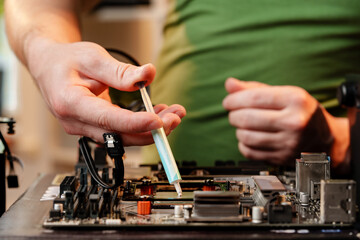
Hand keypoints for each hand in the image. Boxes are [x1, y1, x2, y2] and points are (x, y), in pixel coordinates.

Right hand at [26, 39, 185, 144]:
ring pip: (122, 137)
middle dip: (151, 130)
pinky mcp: (94, 128)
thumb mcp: (92, 57)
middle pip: (119, 135)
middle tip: (175, 118)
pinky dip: (141, 126)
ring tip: (173, 114)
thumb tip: (148, 75)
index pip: (108, 120)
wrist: (49, 67)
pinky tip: (158, 115)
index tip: (159, 122)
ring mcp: (84, 128)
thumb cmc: (65, 60)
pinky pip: (120, 132)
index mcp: (71, 103)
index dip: (135, 124)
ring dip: (150, 129)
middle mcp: (76, 122)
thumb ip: (120, 71)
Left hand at [223, 78, 347, 165]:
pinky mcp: (282, 158)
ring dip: (238, 129)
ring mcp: (289, 143)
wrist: (324, 138)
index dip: (234, 100)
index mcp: (296, 100)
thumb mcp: (284, 94)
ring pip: (245, 136)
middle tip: (234, 113)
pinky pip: (249, 152)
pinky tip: (249, 137)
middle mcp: (294, 122)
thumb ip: (254, 88)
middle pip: (246, 118)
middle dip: (233, 115)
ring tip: (243, 125)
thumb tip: (230, 83)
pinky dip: (243, 144)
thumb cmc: (301, 112)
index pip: (254, 98)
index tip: (228, 102)